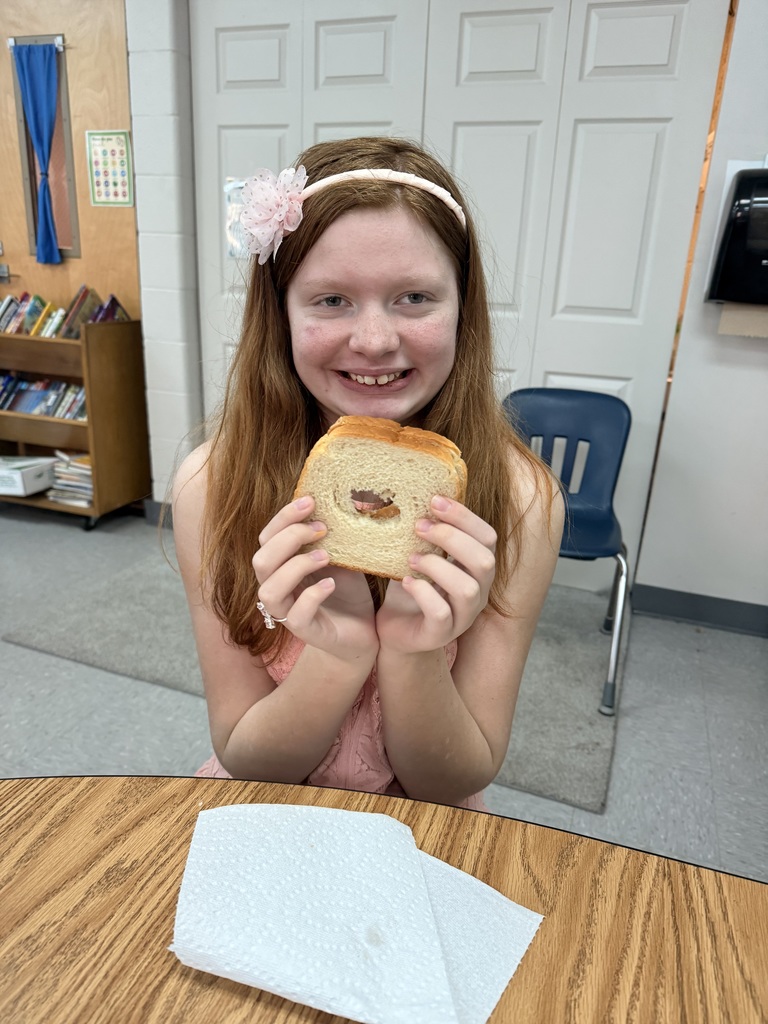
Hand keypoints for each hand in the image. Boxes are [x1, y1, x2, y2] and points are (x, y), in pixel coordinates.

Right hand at [252, 496, 377, 663]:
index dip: (283, 517)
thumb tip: (340, 502)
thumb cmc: (347, 592)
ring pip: (269, 589)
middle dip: (288, 539)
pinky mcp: (305, 631)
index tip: (310, 501)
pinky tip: (331, 584)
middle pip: (260, 560)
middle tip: (321, 528)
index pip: (267, 538)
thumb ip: (332, 537)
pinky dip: (312, 595)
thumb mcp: (340, 557)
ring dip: (295, 567)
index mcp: (281, 567)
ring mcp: (287, 612)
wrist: (365, 631)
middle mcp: (278, 588)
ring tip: (325, 557)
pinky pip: (295, 615)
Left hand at [375, 496, 496, 653]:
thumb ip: (428, 530)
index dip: (464, 516)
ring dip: (437, 566)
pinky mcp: (441, 634)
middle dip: (452, 538)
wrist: (396, 630)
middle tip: (419, 526)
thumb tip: (413, 489)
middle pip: (485, 560)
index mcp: (477, 568)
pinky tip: (407, 582)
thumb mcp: (423, 553)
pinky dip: (423, 593)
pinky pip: (441, 613)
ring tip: (411, 558)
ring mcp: (462, 616)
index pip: (487, 536)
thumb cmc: (413, 586)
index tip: (434, 499)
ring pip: (467, 589)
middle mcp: (478, 592)